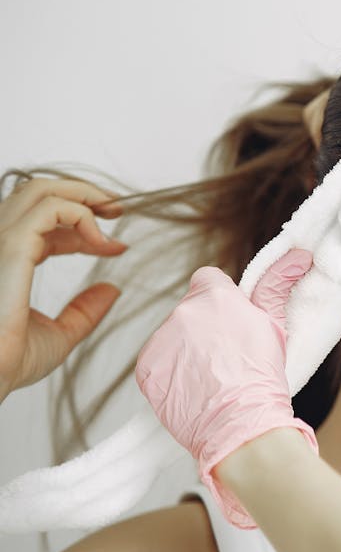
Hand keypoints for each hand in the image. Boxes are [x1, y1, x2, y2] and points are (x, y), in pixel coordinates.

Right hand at [0, 175, 127, 401]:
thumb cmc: (10, 362)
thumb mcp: (59, 335)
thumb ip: (84, 311)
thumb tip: (112, 291)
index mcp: (7, 262)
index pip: (44, 226)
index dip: (83, 228)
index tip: (117, 246)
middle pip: (38, 194)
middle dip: (82, 193)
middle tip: (118, 209)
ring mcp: (1, 241)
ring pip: (41, 190)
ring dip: (85, 194)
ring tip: (115, 212)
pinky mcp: (11, 245)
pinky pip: (50, 208)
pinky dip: (82, 214)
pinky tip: (101, 243)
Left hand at [135, 249, 317, 527]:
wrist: (243, 426)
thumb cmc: (264, 378)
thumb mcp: (276, 327)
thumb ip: (278, 285)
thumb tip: (299, 253)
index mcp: (216, 296)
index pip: (208, 280)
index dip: (220, 301)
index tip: (232, 323)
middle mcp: (183, 312)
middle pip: (190, 311)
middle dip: (204, 329)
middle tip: (227, 358)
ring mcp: (160, 340)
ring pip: (173, 337)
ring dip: (186, 351)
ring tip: (211, 378)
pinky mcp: (145, 368)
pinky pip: (157, 363)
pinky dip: (170, 374)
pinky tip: (193, 389)